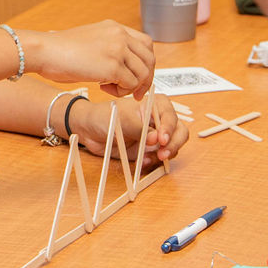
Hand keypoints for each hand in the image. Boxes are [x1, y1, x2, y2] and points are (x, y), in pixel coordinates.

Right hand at [21, 21, 154, 98]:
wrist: (44, 51)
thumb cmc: (59, 50)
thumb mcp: (90, 41)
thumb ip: (109, 48)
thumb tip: (122, 68)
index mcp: (114, 27)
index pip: (146, 44)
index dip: (145, 63)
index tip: (138, 78)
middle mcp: (120, 35)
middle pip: (149, 59)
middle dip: (145, 79)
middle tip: (134, 93)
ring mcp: (117, 49)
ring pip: (142, 74)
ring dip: (129, 87)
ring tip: (109, 88)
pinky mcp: (112, 66)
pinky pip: (130, 84)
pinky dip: (120, 91)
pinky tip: (102, 87)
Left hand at [71, 95, 187, 168]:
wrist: (88, 129)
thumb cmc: (104, 116)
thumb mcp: (121, 120)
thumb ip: (139, 129)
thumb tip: (156, 139)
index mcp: (154, 106)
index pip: (171, 116)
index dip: (169, 128)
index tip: (161, 139)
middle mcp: (158, 121)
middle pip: (179, 132)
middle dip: (173, 144)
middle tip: (162, 154)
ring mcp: (154, 137)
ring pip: (172, 147)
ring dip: (164, 155)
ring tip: (149, 158)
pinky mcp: (148, 150)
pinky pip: (158, 158)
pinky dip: (153, 162)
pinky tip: (143, 161)